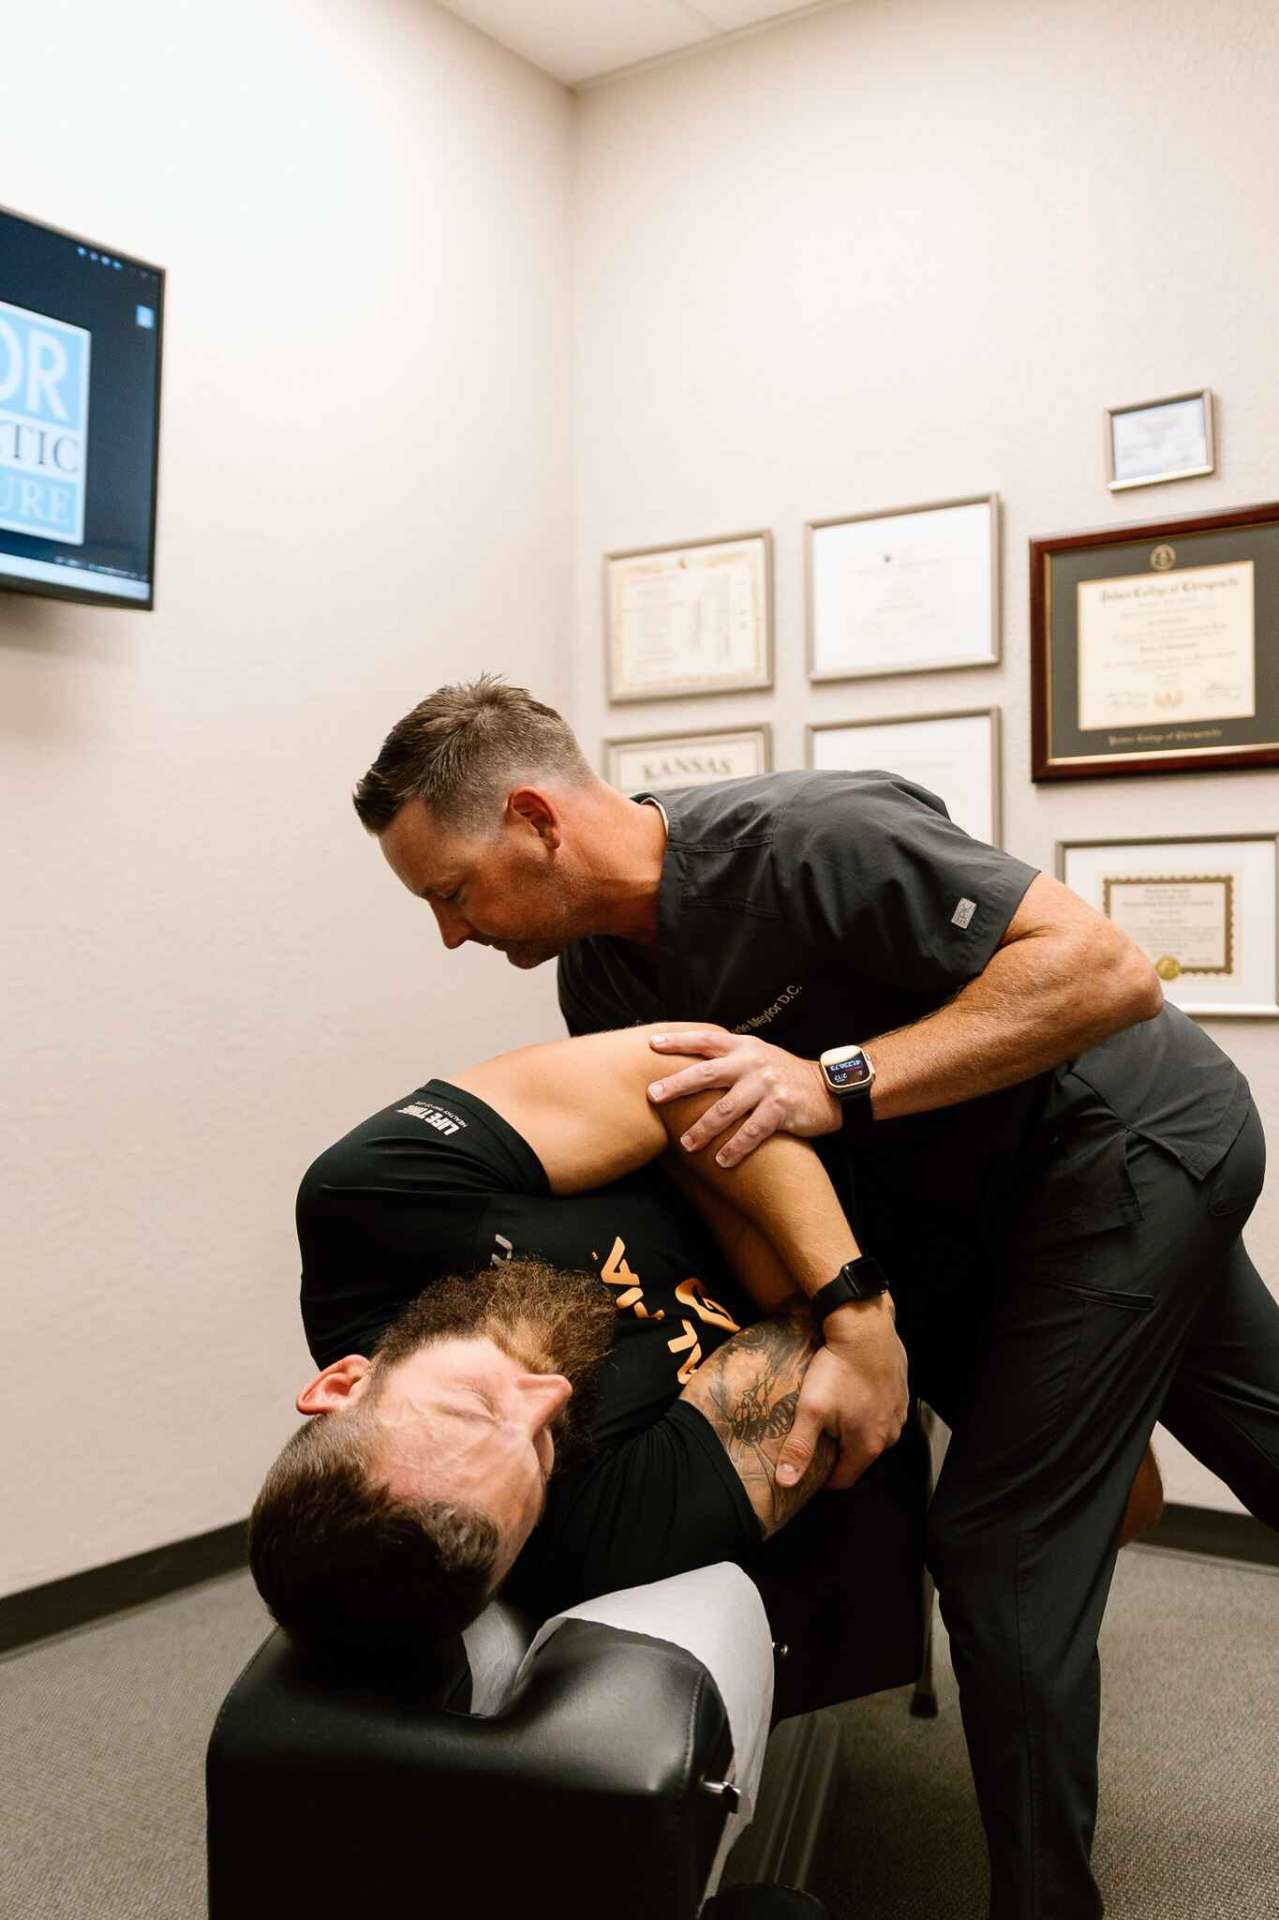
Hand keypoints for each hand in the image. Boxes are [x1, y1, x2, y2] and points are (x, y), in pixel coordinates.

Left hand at [648, 1027, 841, 1166]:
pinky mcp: (781, 1108)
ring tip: (687, 1145)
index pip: (705, 1039)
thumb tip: (688, 1067)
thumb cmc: (783, 1074)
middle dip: (677, 1085)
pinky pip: (752, 1132)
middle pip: (707, 1073)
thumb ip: (729, 1058)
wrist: (828, 1086)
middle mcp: (752, 1062)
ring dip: (703, 1128)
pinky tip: (722, 1161)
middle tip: (654, 1096)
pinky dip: (735, 1148)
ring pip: (726, 1109)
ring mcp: (766, 1085)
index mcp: (743, 1047)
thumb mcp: (757, 1056)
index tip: (652, 1044)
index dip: (678, 1041)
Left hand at [776, 1299, 908, 1491]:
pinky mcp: (900, 1393)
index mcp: (868, 1446)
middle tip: (816, 1438)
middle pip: (859, 1457)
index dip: (822, 1479)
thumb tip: (786, 1483)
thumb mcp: (812, 1409)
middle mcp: (890, 1435)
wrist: (865, 1328)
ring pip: (872, 1434)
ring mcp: (898, 1413)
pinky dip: (867, 1410)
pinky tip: (851, 1394)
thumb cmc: (838, 1369)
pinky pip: (882, 1412)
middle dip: (838, 1453)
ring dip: (854, 1431)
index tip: (807, 1469)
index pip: (843, 1480)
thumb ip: (799, 1448)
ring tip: (833, 1415)